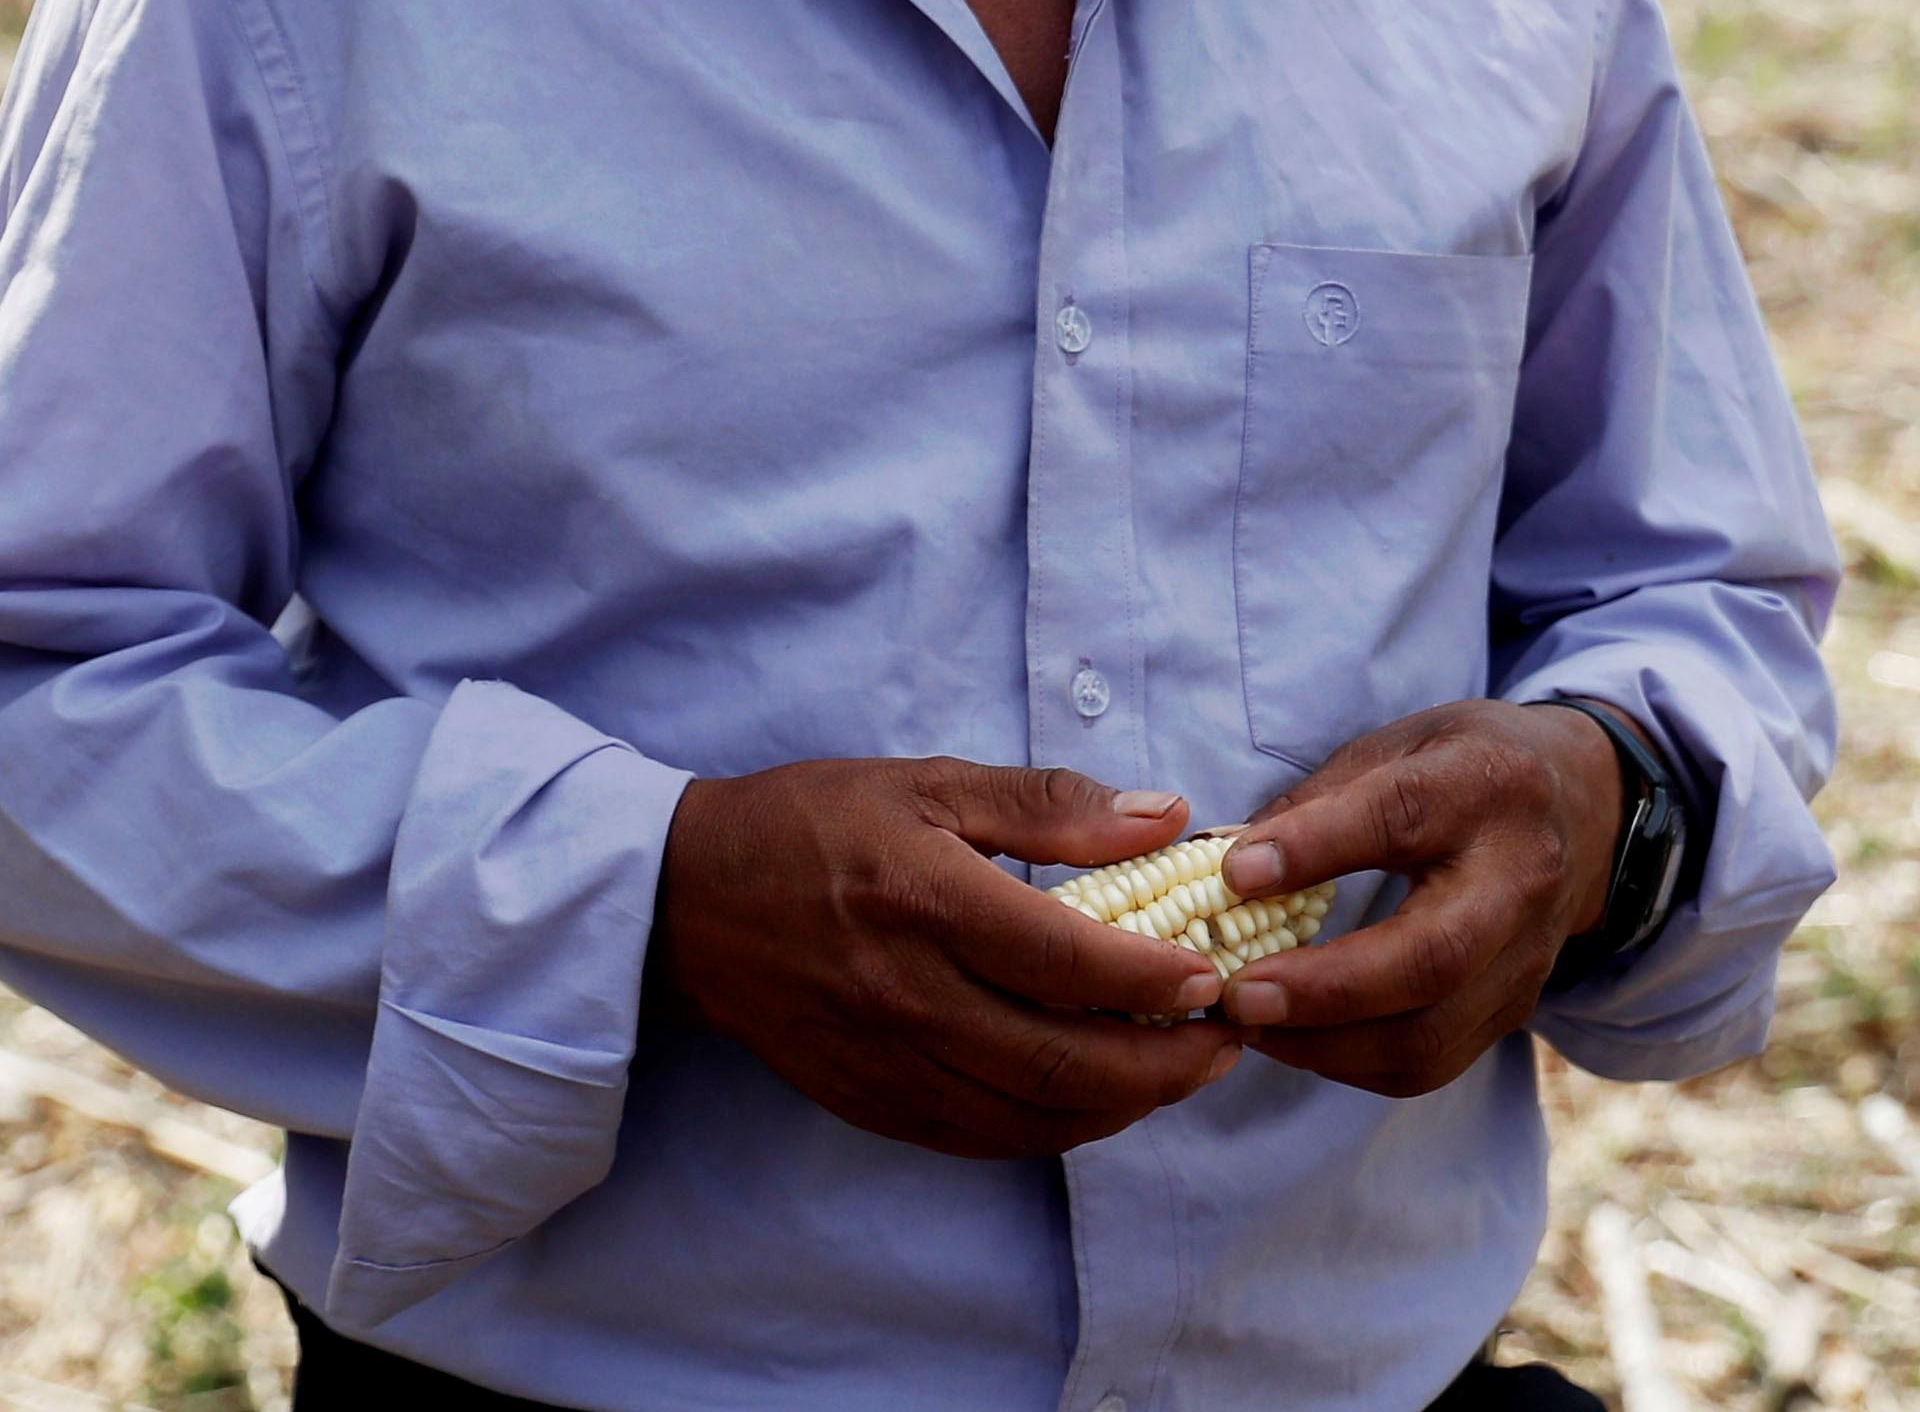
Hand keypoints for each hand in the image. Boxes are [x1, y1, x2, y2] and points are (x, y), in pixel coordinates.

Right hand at [647, 759, 1250, 1159]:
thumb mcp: (931, 782)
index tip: (1215, 973)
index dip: (1154, 979)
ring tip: (1184, 1071)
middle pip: (1064, 1061)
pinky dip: (1058, 1129)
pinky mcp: (873, 1104)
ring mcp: (889, 1063)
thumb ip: (1051, 804)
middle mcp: (909, 996)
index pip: (1066, 961)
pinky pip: (986, 1138)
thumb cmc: (817, 824)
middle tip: (1230, 1039)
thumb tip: (1166, 817)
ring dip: (1126, 1106)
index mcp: (928, 901)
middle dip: (1167, 1064)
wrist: (689, 900)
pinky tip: (1100, 1100)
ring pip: (1034, 1116)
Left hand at [1207, 701, 1623, 1096]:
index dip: (1315, 846)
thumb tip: (1225, 861)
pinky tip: (1297, 1040)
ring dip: (1328, 1045)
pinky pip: (1431, 1062)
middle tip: (1238, 994)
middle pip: (1433, 955)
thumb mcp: (1400, 744)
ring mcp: (1526, 955)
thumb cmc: (1464, 769)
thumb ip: (1318, 799)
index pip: (1401, 816)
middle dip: (1326, 987)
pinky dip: (1353, 1064)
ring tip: (1251, 1025)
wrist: (1581, 807)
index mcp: (1486, 784)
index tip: (1234, 872)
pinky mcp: (1515, 1009)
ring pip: (1431, 1032)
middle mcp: (1520, 876)